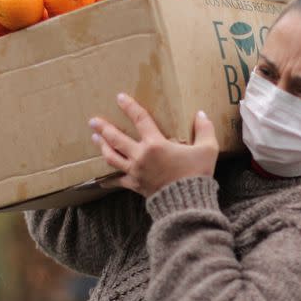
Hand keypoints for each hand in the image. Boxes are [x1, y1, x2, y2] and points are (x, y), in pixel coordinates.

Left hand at [89, 93, 218, 196]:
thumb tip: (201, 114)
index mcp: (155, 143)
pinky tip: (101, 180)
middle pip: (116, 138)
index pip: (140, 119)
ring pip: (112, 157)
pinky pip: (118, 181)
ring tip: (95, 138)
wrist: (187, 203)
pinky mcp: (135, 185)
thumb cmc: (197, 174)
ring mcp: (135, 171)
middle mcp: (140, 155)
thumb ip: (205, 129)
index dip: (129, 107)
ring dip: (102, 146)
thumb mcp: (207, 149)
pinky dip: (108, 180)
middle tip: (93, 121)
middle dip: (104, 128)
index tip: (119, 97)